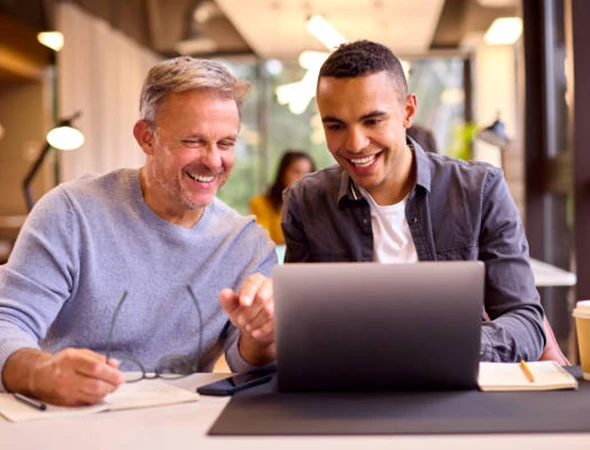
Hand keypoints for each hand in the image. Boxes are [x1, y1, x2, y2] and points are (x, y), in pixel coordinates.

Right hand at [3, 347, 125, 405]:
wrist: (38, 376)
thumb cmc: (61, 363)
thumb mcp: (78, 353)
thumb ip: (97, 358)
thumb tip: (115, 365)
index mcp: (70, 360)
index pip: (95, 368)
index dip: (111, 373)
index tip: (121, 376)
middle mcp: (66, 377)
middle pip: (95, 385)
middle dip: (112, 385)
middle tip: (119, 382)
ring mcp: (65, 391)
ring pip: (93, 396)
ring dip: (107, 392)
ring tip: (112, 386)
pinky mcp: (65, 403)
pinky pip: (87, 403)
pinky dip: (97, 398)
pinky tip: (101, 392)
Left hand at [220, 273, 274, 364]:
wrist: (255, 326)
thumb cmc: (243, 312)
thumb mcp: (232, 307)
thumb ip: (227, 300)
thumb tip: (224, 293)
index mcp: (256, 280)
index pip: (253, 283)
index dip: (248, 293)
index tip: (243, 303)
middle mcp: (270, 286)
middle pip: (261, 297)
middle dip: (249, 312)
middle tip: (241, 321)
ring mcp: (280, 299)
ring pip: (269, 310)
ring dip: (256, 321)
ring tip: (248, 327)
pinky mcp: (285, 313)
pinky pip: (276, 321)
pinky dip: (264, 329)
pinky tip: (256, 333)